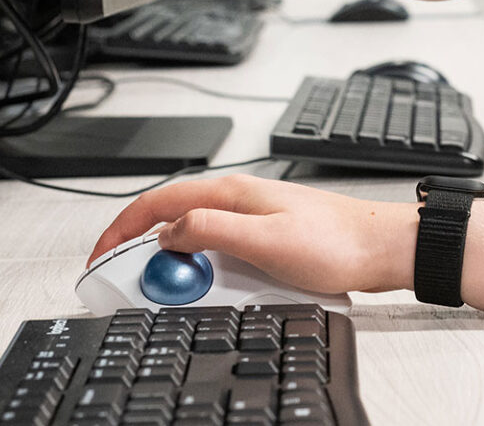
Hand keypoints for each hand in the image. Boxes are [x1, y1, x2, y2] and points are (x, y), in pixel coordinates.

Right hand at [90, 173, 418, 295]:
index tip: (100, 256)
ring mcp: (253, 216)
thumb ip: (212, 230)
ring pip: (196, 237)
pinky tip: (214, 287)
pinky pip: (221, 250)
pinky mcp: (266, 236)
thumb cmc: (337, 242)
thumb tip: (168, 233)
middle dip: (145, 251)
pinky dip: (205, 269)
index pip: (157, 203)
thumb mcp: (265, 240)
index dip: (120, 229)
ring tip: (175, 290)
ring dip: (178, 263)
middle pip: (172, 219)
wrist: (383, 248)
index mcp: (231, 193)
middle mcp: (239, 198)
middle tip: (131, 282)